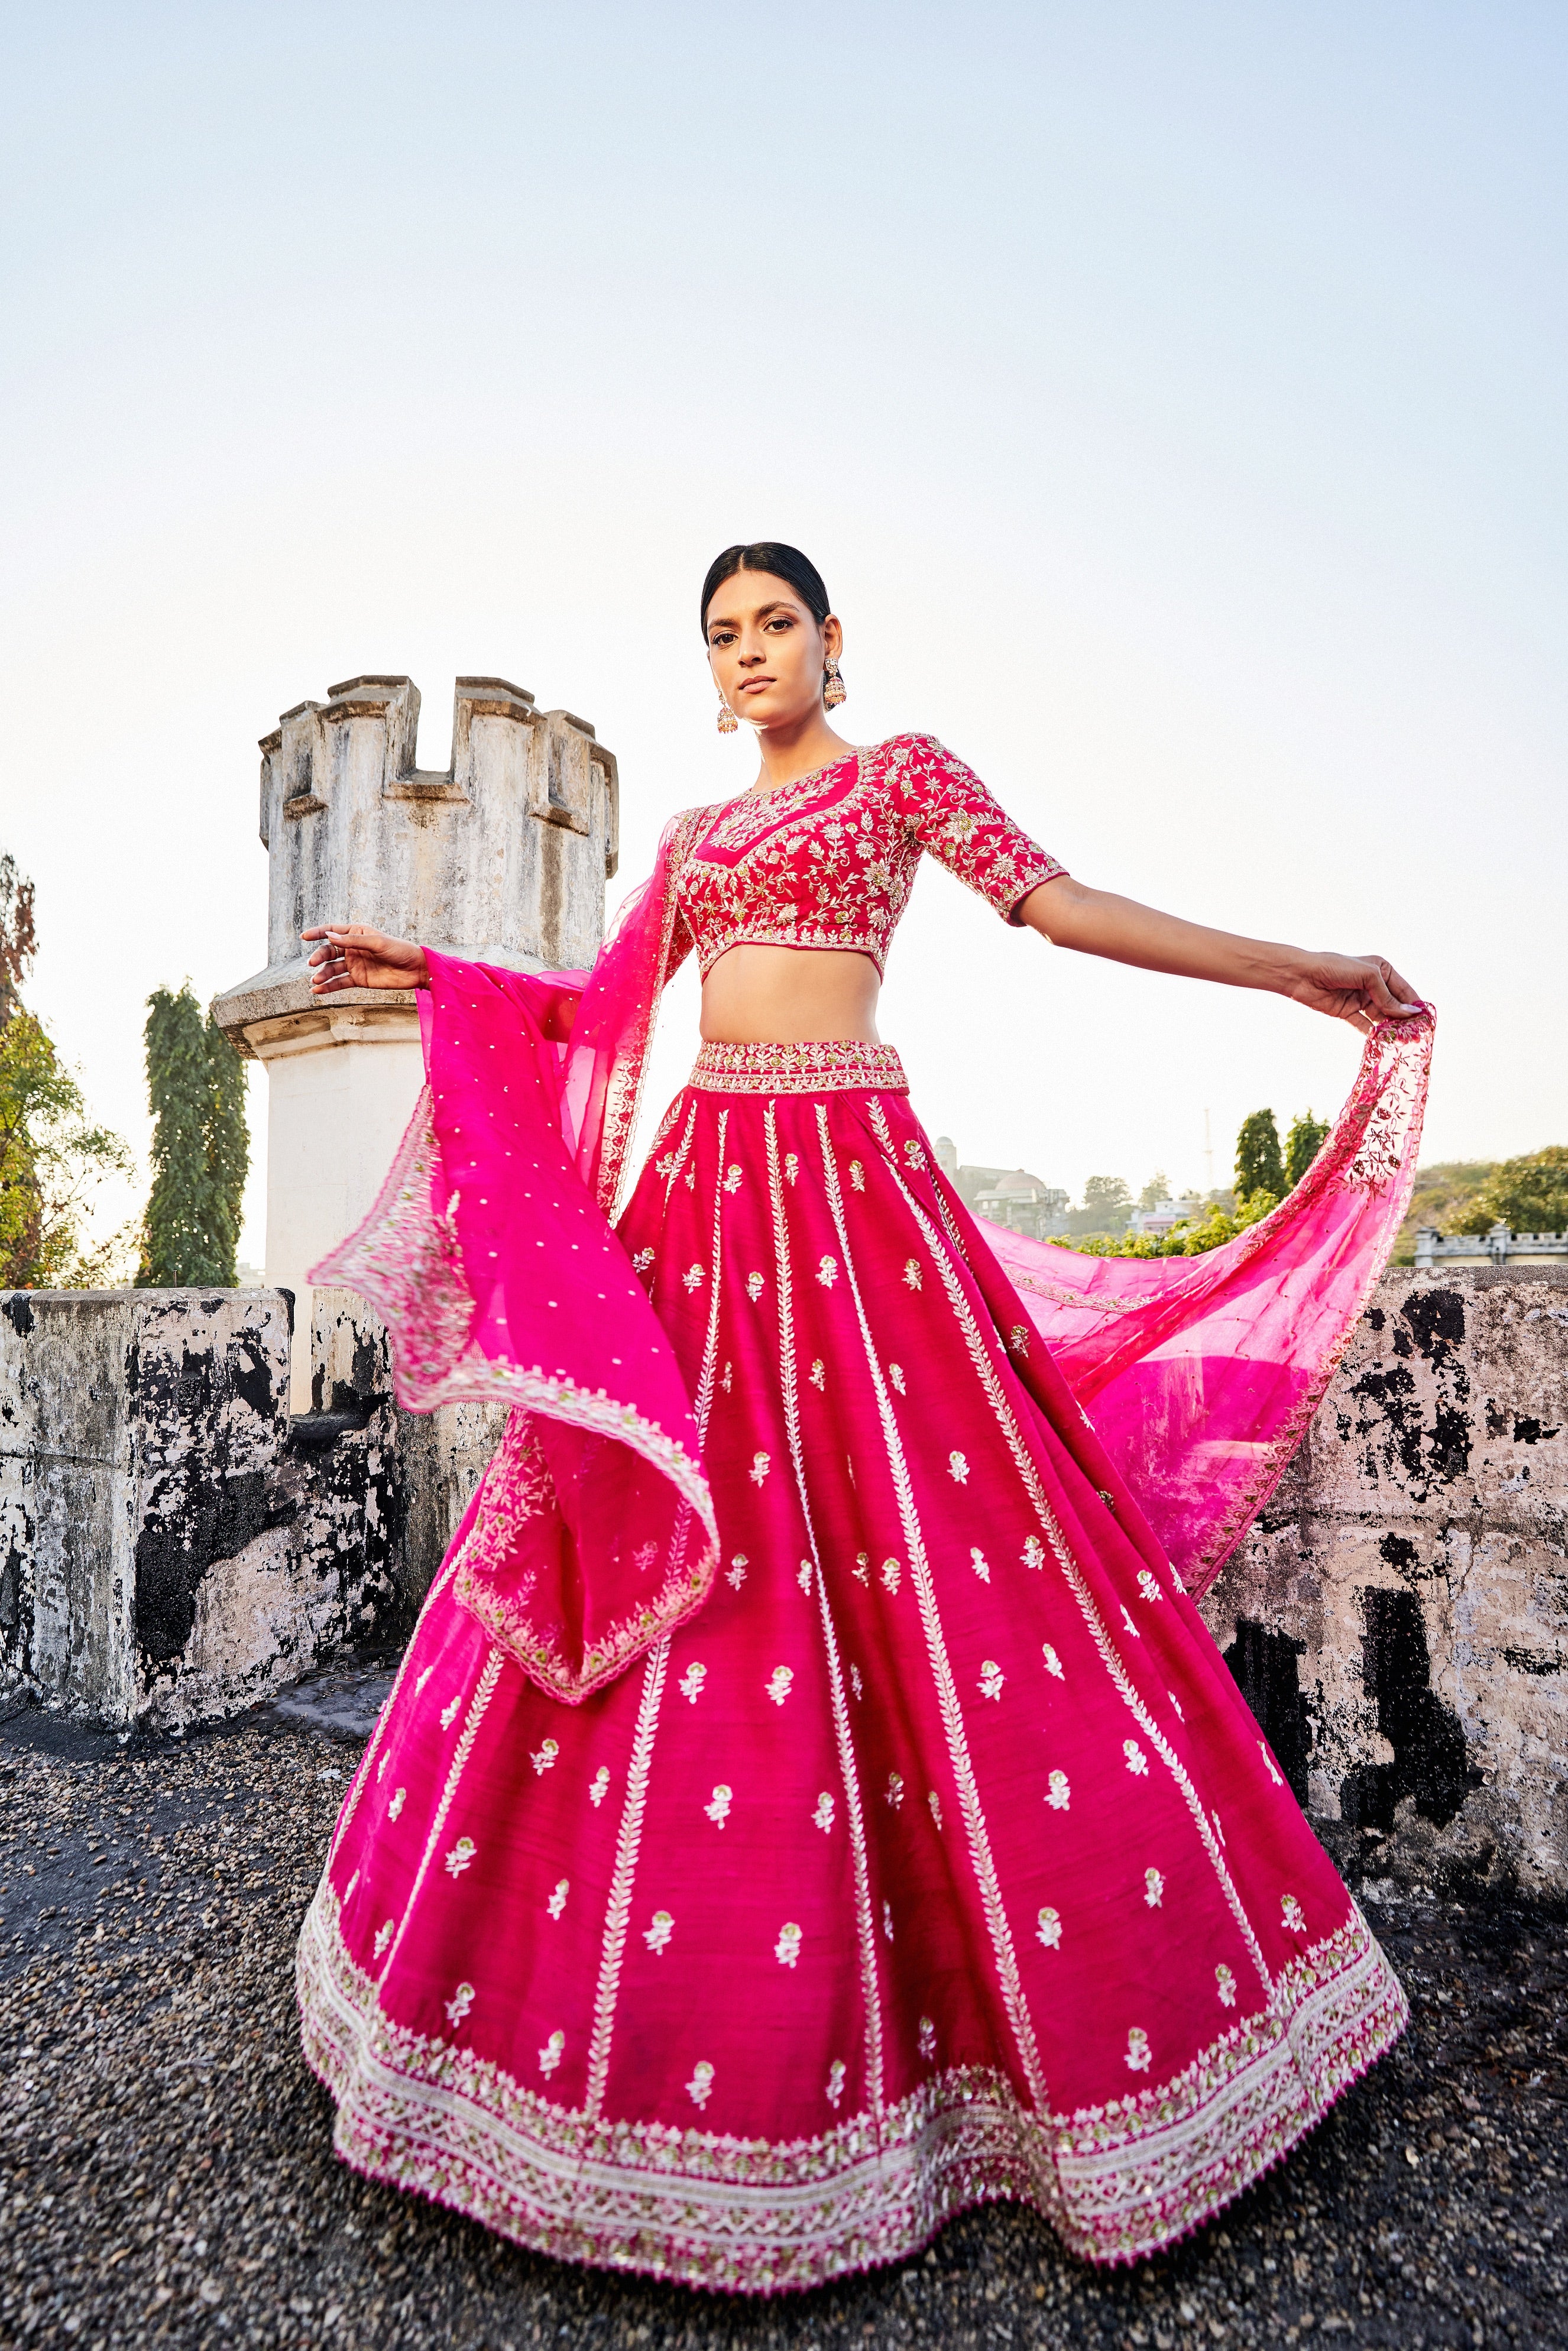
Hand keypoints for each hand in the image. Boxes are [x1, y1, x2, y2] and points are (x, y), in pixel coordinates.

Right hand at [302, 925, 429, 993]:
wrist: (415, 970)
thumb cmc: (399, 950)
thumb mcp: (377, 942)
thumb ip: (353, 941)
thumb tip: (329, 936)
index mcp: (357, 933)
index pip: (333, 930)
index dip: (318, 932)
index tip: (304, 936)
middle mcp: (353, 948)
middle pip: (329, 951)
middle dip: (319, 957)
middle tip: (311, 964)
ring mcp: (355, 964)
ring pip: (332, 968)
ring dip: (322, 974)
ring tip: (314, 980)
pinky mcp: (358, 979)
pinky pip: (339, 982)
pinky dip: (328, 986)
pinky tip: (317, 990)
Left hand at [1281, 952, 1422, 1033]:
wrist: (1302, 975)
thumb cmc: (1335, 967)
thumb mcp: (1368, 976)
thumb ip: (1387, 996)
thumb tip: (1409, 1013)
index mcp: (1381, 969)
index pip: (1404, 989)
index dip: (1414, 1004)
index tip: (1426, 1020)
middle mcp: (1373, 984)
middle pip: (1394, 1005)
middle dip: (1404, 1019)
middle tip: (1416, 1035)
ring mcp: (1361, 999)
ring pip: (1381, 1017)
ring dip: (1391, 1028)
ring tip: (1403, 1041)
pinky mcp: (1348, 1013)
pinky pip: (1365, 1025)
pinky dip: (1374, 1034)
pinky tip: (1383, 1043)